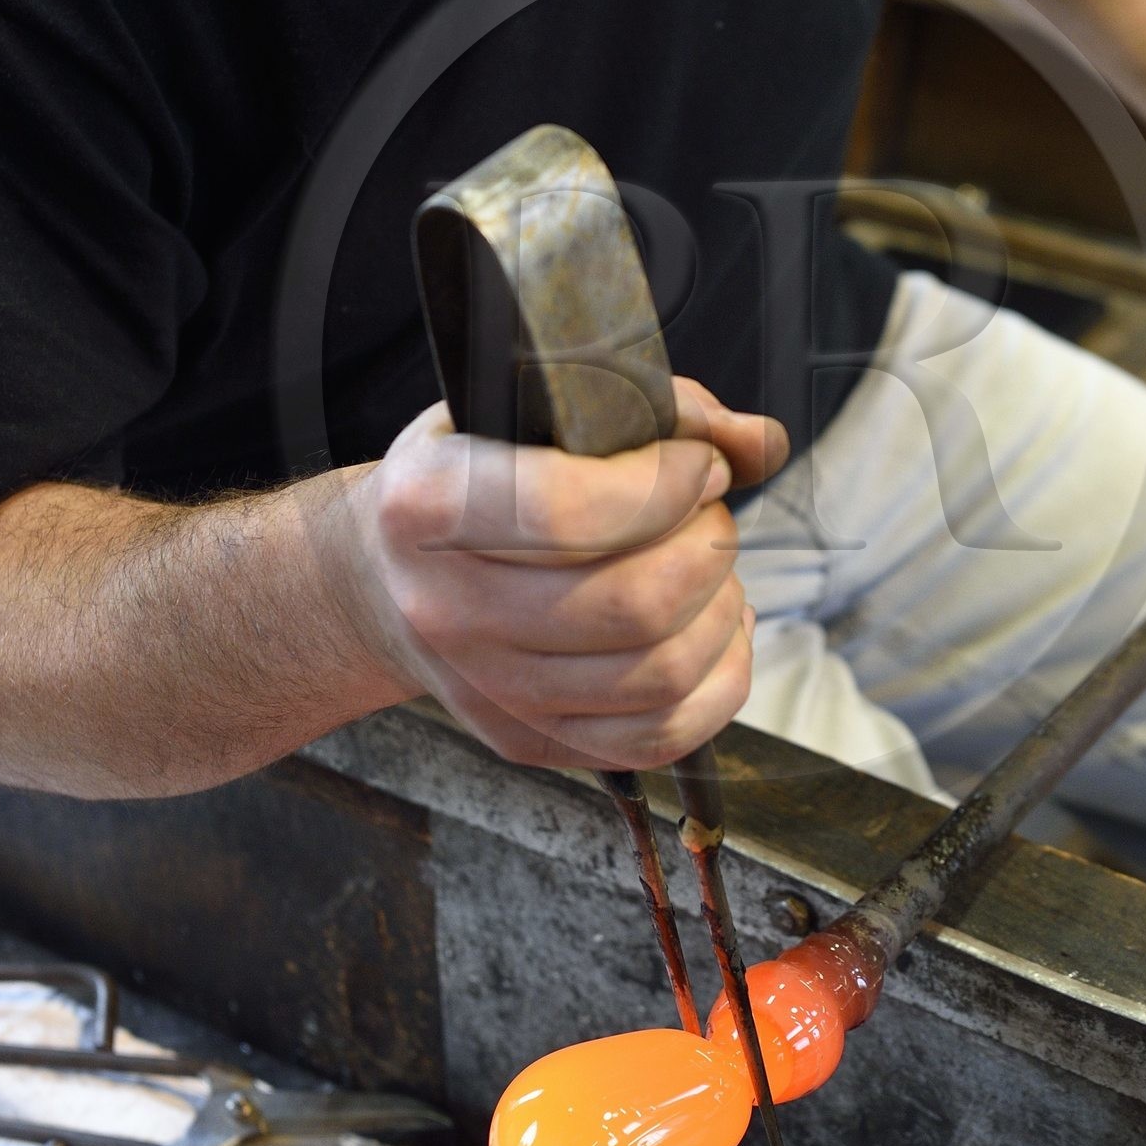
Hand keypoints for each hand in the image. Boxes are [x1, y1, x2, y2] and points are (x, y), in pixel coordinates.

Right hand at [348, 379, 786, 771]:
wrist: (386, 580)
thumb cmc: (474, 475)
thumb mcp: (532, 407)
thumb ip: (655, 406)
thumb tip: (759, 442)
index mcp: (431, 506)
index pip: (567, 512)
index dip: (665, 486)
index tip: (699, 465)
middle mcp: (448, 610)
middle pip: (632, 605)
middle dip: (708, 548)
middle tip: (709, 514)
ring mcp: (488, 689)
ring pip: (661, 675)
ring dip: (722, 610)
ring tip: (709, 568)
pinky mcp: (527, 740)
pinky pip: (661, 736)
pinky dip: (721, 680)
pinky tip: (714, 629)